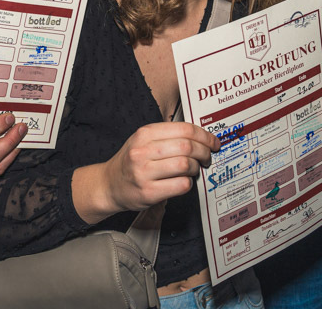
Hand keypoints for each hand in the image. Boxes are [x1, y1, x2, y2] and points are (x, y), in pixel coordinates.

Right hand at [76, 122, 218, 221]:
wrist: (108, 184)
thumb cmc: (131, 162)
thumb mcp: (143, 140)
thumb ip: (167, 136)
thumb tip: (201, 136)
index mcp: (144, 134)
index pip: (184, 129)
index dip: (204, 136)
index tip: (213, 142)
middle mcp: (143, 151)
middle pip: (187, 146)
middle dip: (204, 152)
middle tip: (207, 157)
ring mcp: (144, 173)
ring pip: (185, 165)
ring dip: (196, 168)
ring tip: (194, 170)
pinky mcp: (148, 192)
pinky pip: (181, 185)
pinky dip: (188, 183)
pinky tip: (184, 181)